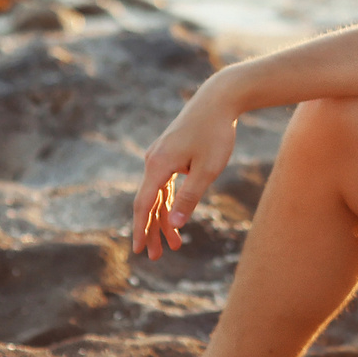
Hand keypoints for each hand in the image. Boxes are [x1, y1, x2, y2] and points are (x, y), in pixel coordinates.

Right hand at [132, 76, 238, 258]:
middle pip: (148, 203)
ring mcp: (160, 156)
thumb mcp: (207, 169)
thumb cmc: (216, 133)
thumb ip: (190, 197)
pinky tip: (175, 217)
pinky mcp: (170, 152)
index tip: (138, 250)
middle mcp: (153, 160)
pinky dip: (170, 202)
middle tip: (155, 257)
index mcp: (158, 165)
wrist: (219, 98)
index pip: (144, 204)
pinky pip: (165, 184)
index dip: (141, 229)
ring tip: (174, 244)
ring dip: (163, 219)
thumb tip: (174, 223)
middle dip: (152, 231)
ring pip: (157, 195)